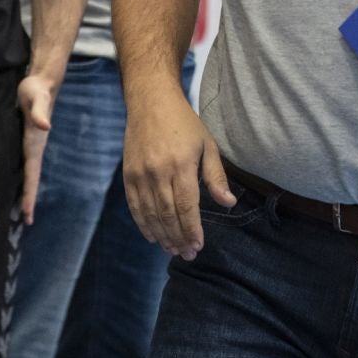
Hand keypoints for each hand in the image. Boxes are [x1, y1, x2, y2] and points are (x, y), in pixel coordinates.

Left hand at [18, 73, 57, 223]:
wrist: (39, 82)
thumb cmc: (36, 90)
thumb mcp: (37, 98)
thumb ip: (39, 112)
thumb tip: (45, 126)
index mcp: (34, 145)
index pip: (32, 176)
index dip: (30, 195)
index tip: (28, 215)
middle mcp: (32, 149)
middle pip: (29, 180)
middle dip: (28, 200)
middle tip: (25, 222)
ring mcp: (27, 145)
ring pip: (23, 173)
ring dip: (21, 190)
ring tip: (16, 210)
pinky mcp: (20, 140)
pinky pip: (17, 163)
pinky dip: (14, 176)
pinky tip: (7, 181)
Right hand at [123, 83, 232, 259]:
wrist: (151, 103)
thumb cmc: (184, 124)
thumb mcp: (207, 145)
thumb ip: (216, 176)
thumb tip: (228, 203)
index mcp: (181, 165)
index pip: (187, 206)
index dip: (192, 230)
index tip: (198, 246)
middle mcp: (158, 172)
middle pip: (168, 215)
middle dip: (178, 238)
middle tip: (187, 254)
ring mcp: (140, 174)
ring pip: (150, 214)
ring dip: (162, 235)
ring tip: (172, 249)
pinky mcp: (128, 175)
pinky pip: (135, 206)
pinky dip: (143, 224)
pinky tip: (153, 236)